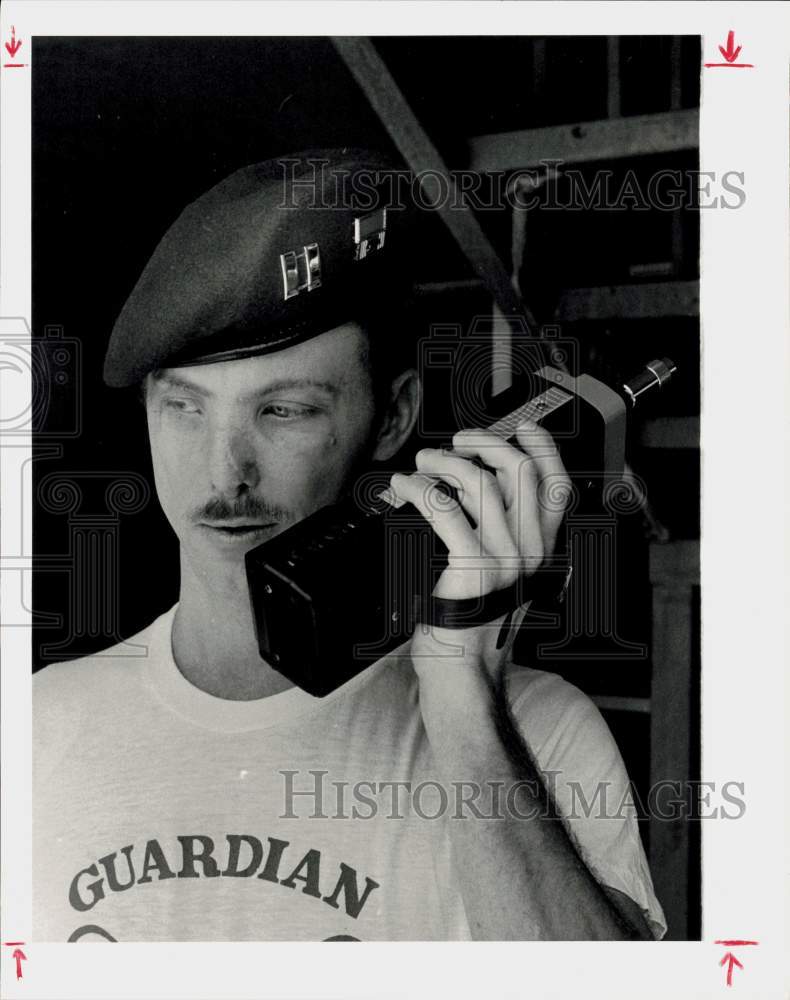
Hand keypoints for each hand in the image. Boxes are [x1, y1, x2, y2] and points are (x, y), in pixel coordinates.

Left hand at [389, 419, 570, 675]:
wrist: (463, 674)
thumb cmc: (472, 625)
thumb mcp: (503, 577)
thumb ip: (503, 534)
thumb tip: (476, 480)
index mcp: (544, 550)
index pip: (558, 485)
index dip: (545, 448)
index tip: (524, 427)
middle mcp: (532, 552)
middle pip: (520, 471)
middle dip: (484, 443)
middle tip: (454, 443)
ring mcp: (506, 560)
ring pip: (480, 482)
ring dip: (444, 463)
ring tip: (419, 466)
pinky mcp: (474, 570)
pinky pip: (445, 509)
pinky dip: (419, 489)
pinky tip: (404, 486)